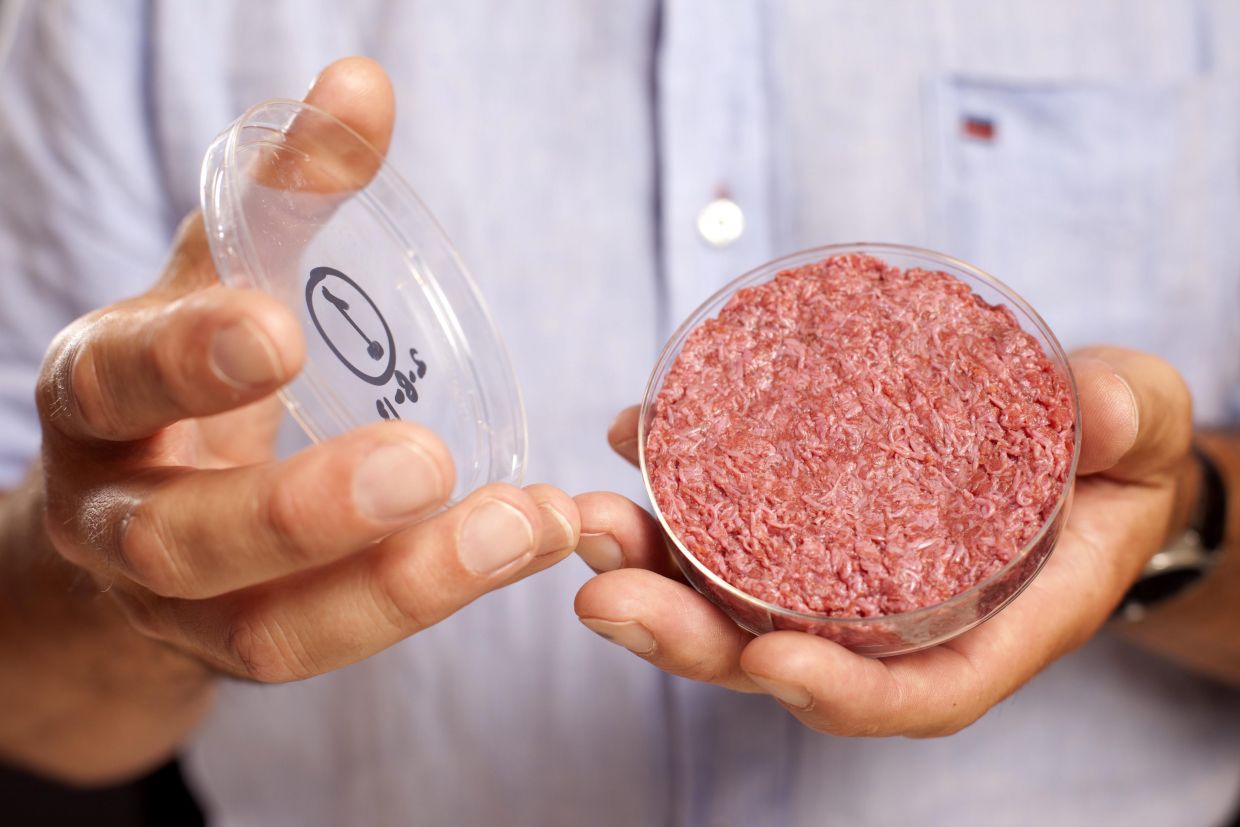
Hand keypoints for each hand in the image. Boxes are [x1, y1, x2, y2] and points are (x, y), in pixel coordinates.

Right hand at [33, 57, 578, 683]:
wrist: (131, 505)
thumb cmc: (187, 373)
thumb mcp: (222, 275)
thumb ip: (284, 191)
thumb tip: (362, 85)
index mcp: (99, 396)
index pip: (118, 379)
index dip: (189, 359)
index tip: (278, 327)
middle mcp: (116, 515)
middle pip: (182, 541)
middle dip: (304, 510)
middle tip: (425, 462)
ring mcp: (177, 608)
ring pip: (267, 633)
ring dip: (403, 586)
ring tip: (525, 524)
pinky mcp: (246, 652)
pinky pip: (331, 650)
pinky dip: (433, 602)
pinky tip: (525, 542)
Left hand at [573, 347, 1192, 735]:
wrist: (1079, 440)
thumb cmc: (1117, 455)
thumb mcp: (1142, 429)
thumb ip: (1127, 420)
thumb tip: (1102, 411)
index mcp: (989, 625)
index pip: (910, 691)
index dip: (839, 691)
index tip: (767, 662)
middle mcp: (898, 620)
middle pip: (783, 658)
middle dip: (689, 639)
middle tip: (607, 594)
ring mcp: (843, 576)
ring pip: (733, 602)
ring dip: (649, 572)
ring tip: (588, 524)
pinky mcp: (810, 524)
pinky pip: (728, 529)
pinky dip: (672, 496)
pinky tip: (628, 441)